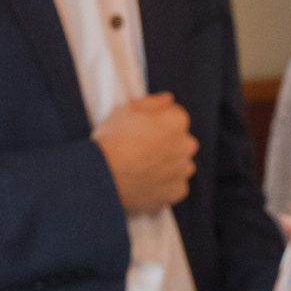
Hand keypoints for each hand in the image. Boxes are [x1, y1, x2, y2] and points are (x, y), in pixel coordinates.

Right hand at [92, 93, 196, 212]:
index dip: (157, 122)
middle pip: (179, 141)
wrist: (103, 176)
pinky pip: (174, 186)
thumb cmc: (112, 141)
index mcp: (176, 121)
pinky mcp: (178, 191)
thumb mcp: (125, 110)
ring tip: (140, 168)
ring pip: (179, 163)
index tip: (143, 129)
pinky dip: (163, 185)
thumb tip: (168, 99)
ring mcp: (183, 169)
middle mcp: (187, 144)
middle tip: (140, 150)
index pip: (175, 116)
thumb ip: (152, 102)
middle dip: (165, 143)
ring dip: (166, 164)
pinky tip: (144, 182)